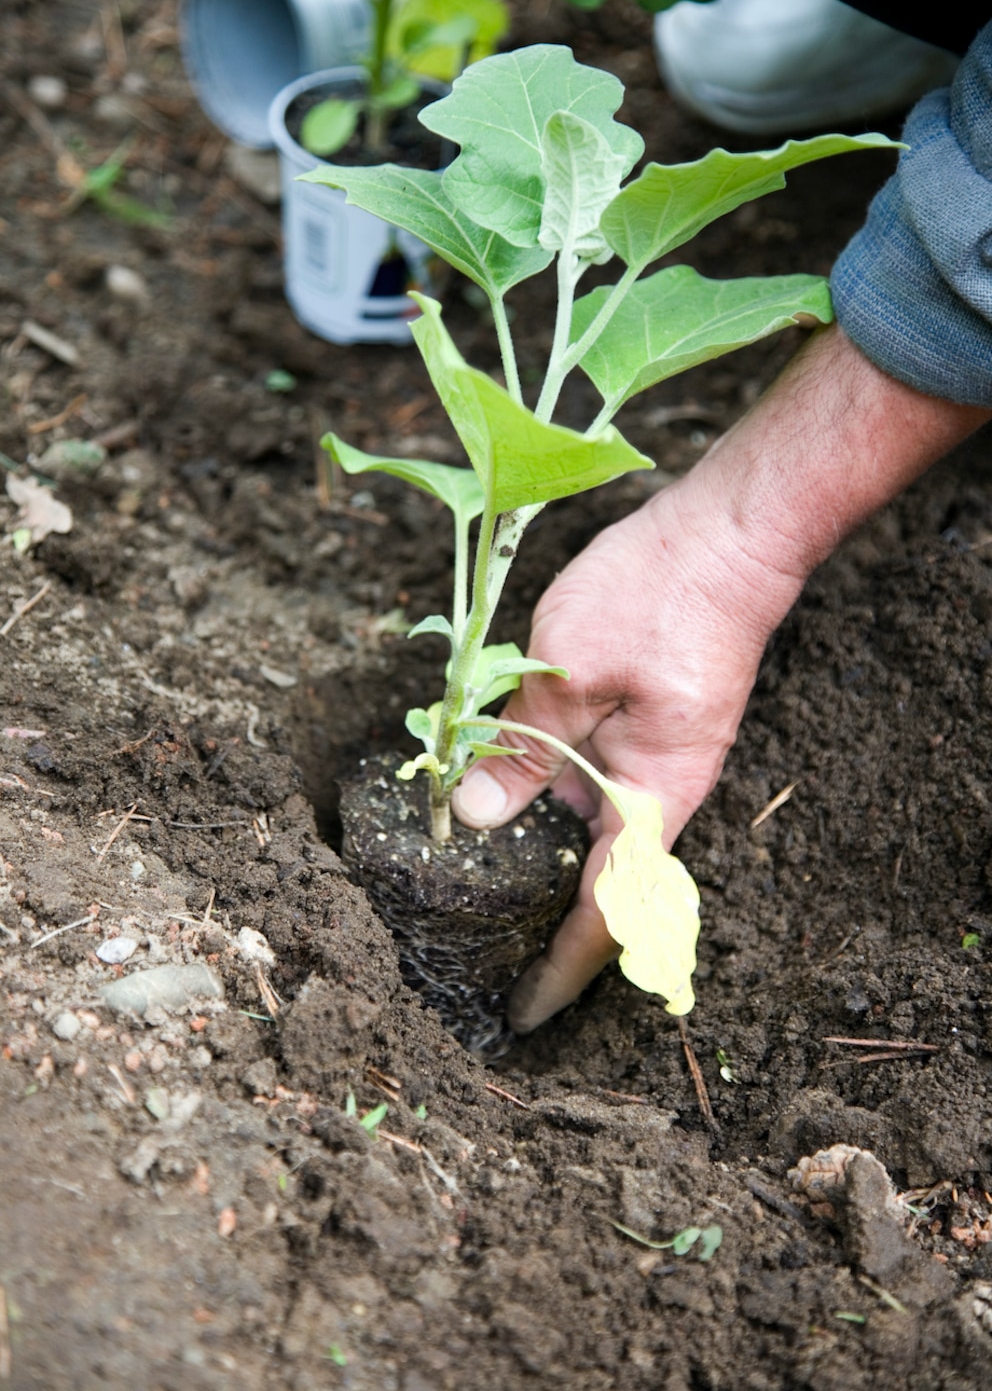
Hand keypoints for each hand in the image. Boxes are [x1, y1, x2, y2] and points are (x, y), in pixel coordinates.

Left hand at [453, 456, 804, 1030]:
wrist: (728, 535)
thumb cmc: (658, 595)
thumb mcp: (570, 670)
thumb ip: (524, 748)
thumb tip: (473, 817)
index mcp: (652, 795)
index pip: (607, 909)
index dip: (564, 968)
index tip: (522, 1012)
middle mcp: (658, 791)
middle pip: (601, 886)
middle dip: (547, 932)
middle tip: (479, 961)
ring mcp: (654, 760)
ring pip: (593, 840)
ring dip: (545, 876)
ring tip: (482, 903)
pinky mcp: (644, 728)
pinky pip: (594, 795)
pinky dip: (550, 818)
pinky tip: (505, 811)